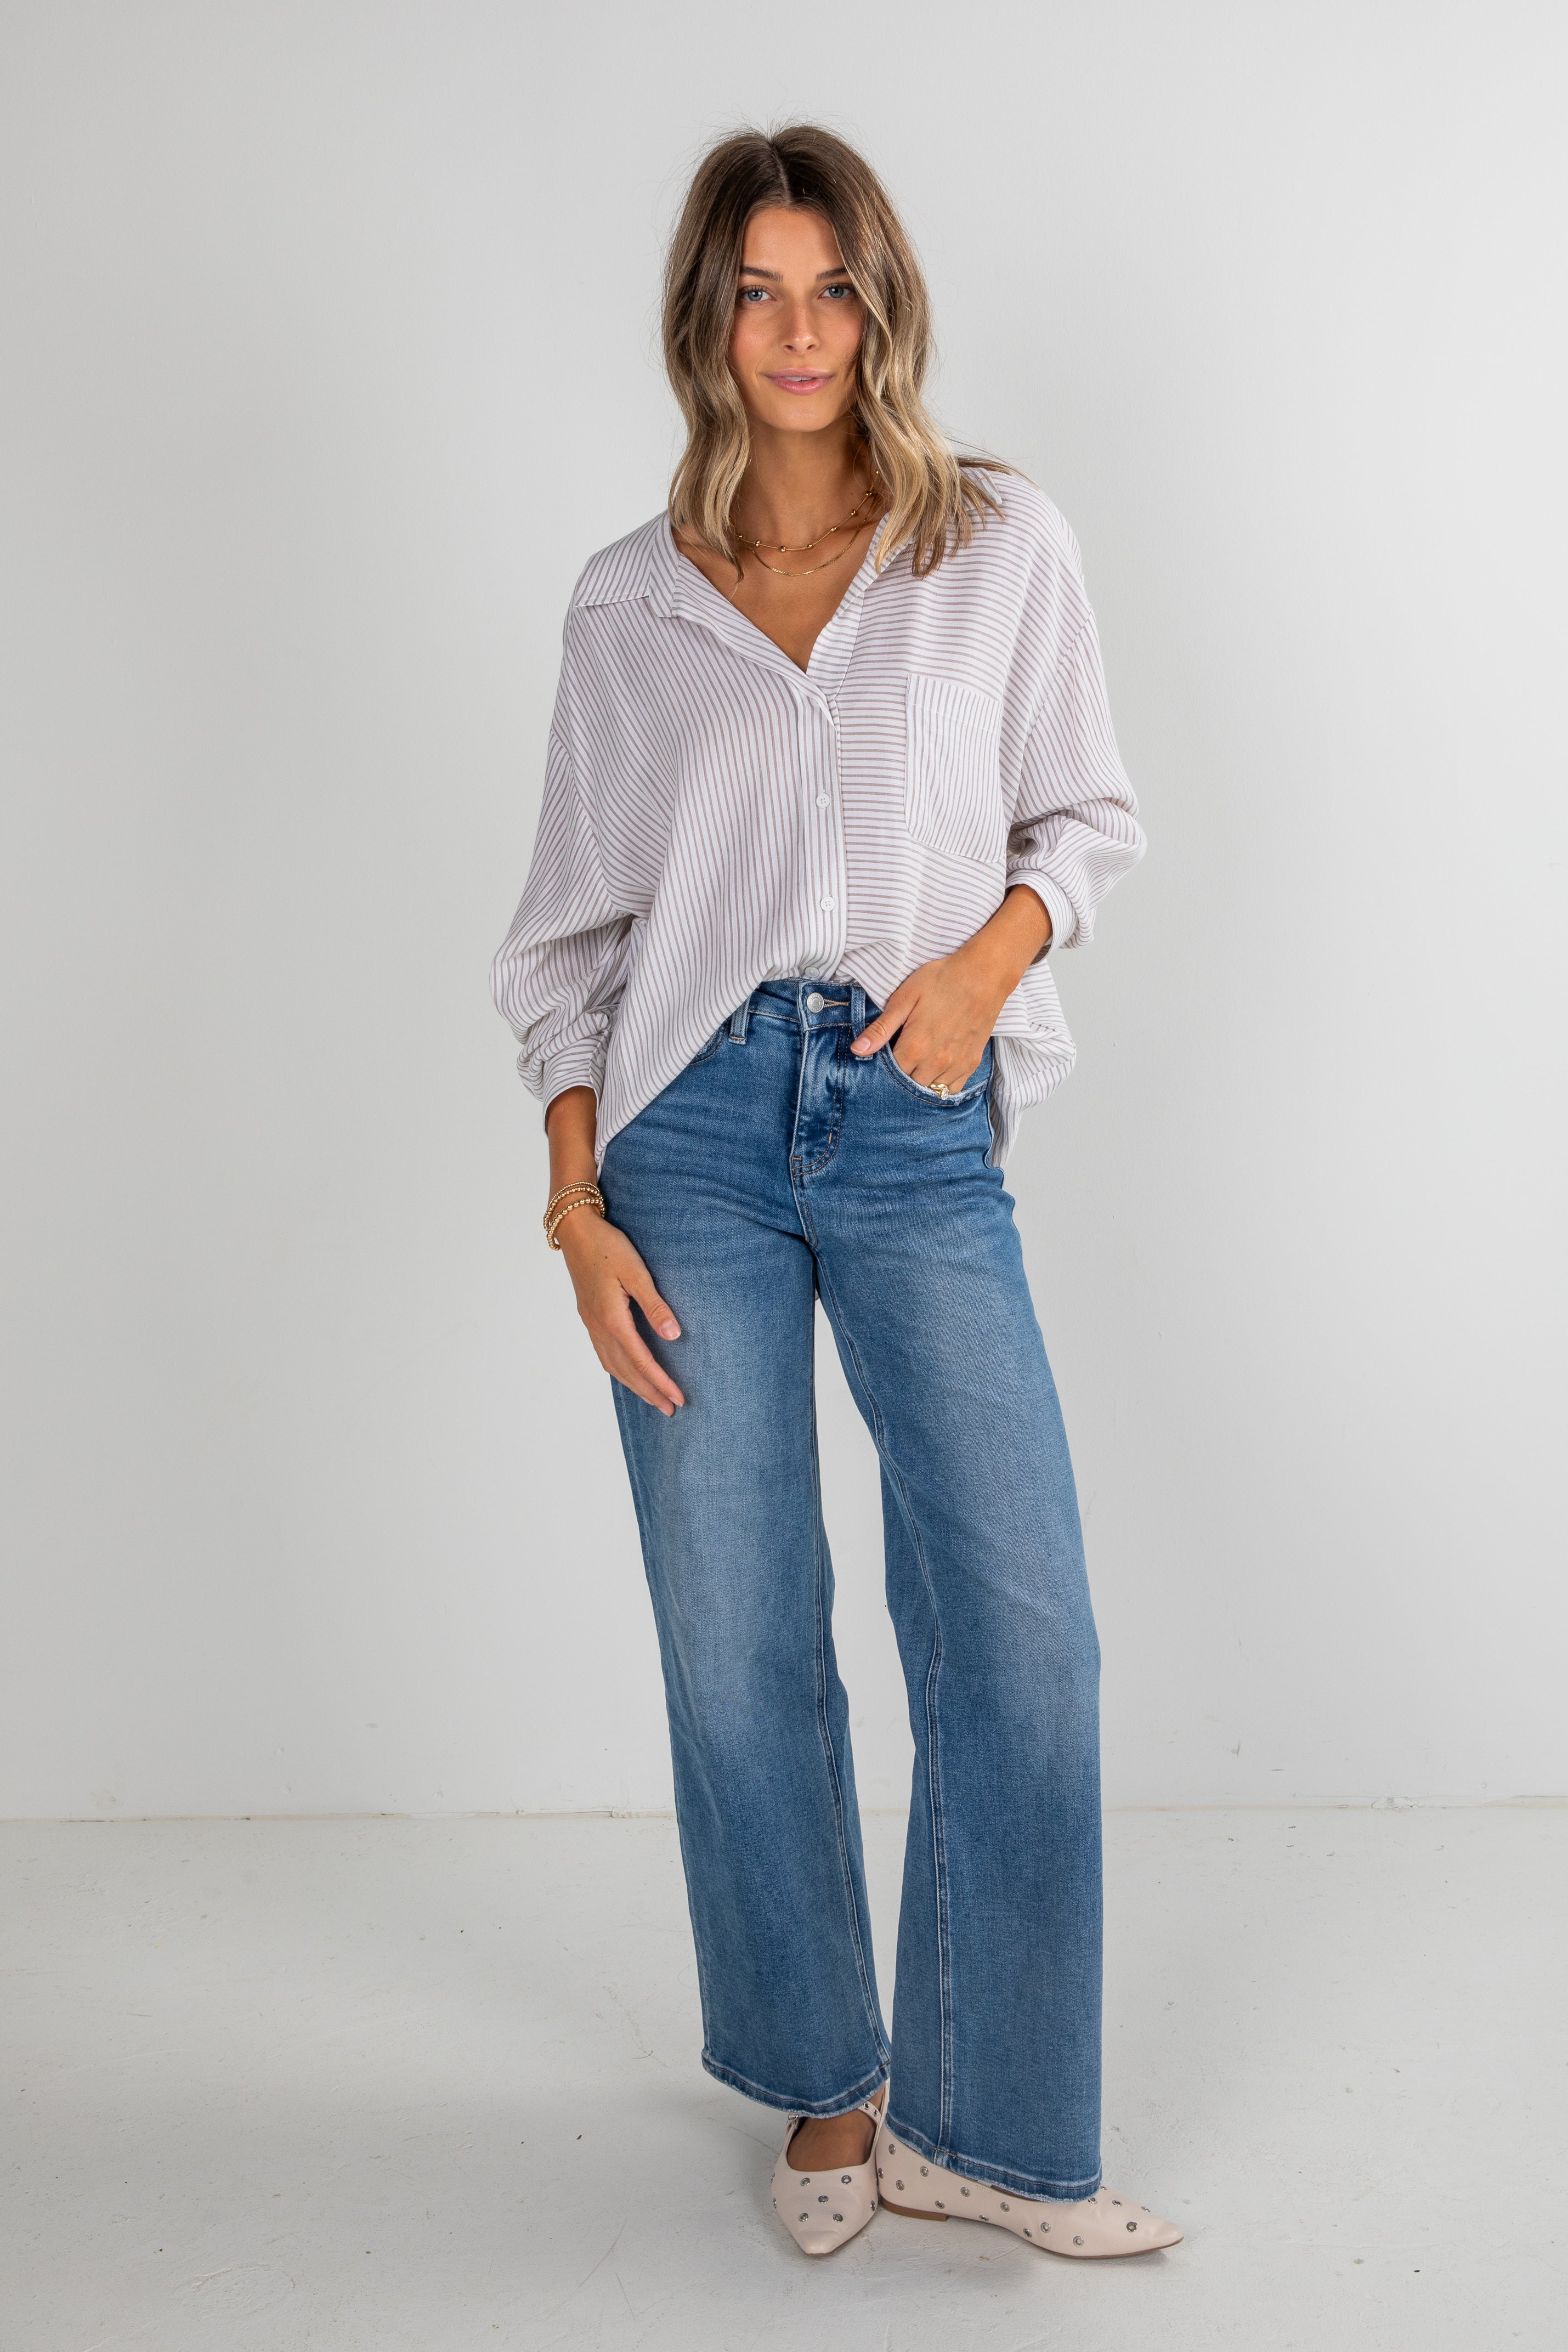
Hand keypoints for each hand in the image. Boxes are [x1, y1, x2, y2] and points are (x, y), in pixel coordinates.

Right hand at [555, 1204, 684, 1415]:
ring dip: (634, 1385)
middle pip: (626, 1371)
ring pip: (613, 1366)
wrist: (576, 1231)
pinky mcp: (589, 1317)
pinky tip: (626, 1373)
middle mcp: (599, 1327)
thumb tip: (673, 1336)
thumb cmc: (608, 1247)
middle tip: (670, 1410)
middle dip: (649, 1392)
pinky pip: (604, 1354)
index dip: (661, 1383)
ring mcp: (591, 1324)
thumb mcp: (636, 1272)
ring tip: (653, 1399)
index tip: (678, 1399)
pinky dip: (618, 1371)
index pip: (641, 1361)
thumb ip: (654, 1305)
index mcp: (612, 1319)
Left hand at [849, 886, 1050, 1087]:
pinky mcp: (972, 1063)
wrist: (984, 974)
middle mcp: (936, 1062)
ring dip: (921, 1081)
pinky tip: (936, 1070)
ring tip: (917, 1063)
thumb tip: (857, 1050)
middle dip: (901, 1076)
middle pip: (909, 1085)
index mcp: (915, 1047)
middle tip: (901, 1056)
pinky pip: (952, 1089)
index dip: (884, 1067)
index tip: (885, 1054)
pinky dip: (941, 1085)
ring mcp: (956, 1065)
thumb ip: (881, 1029)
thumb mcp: (905, 998)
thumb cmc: (942, 980)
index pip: (890, 1074)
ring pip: (930, 1090)